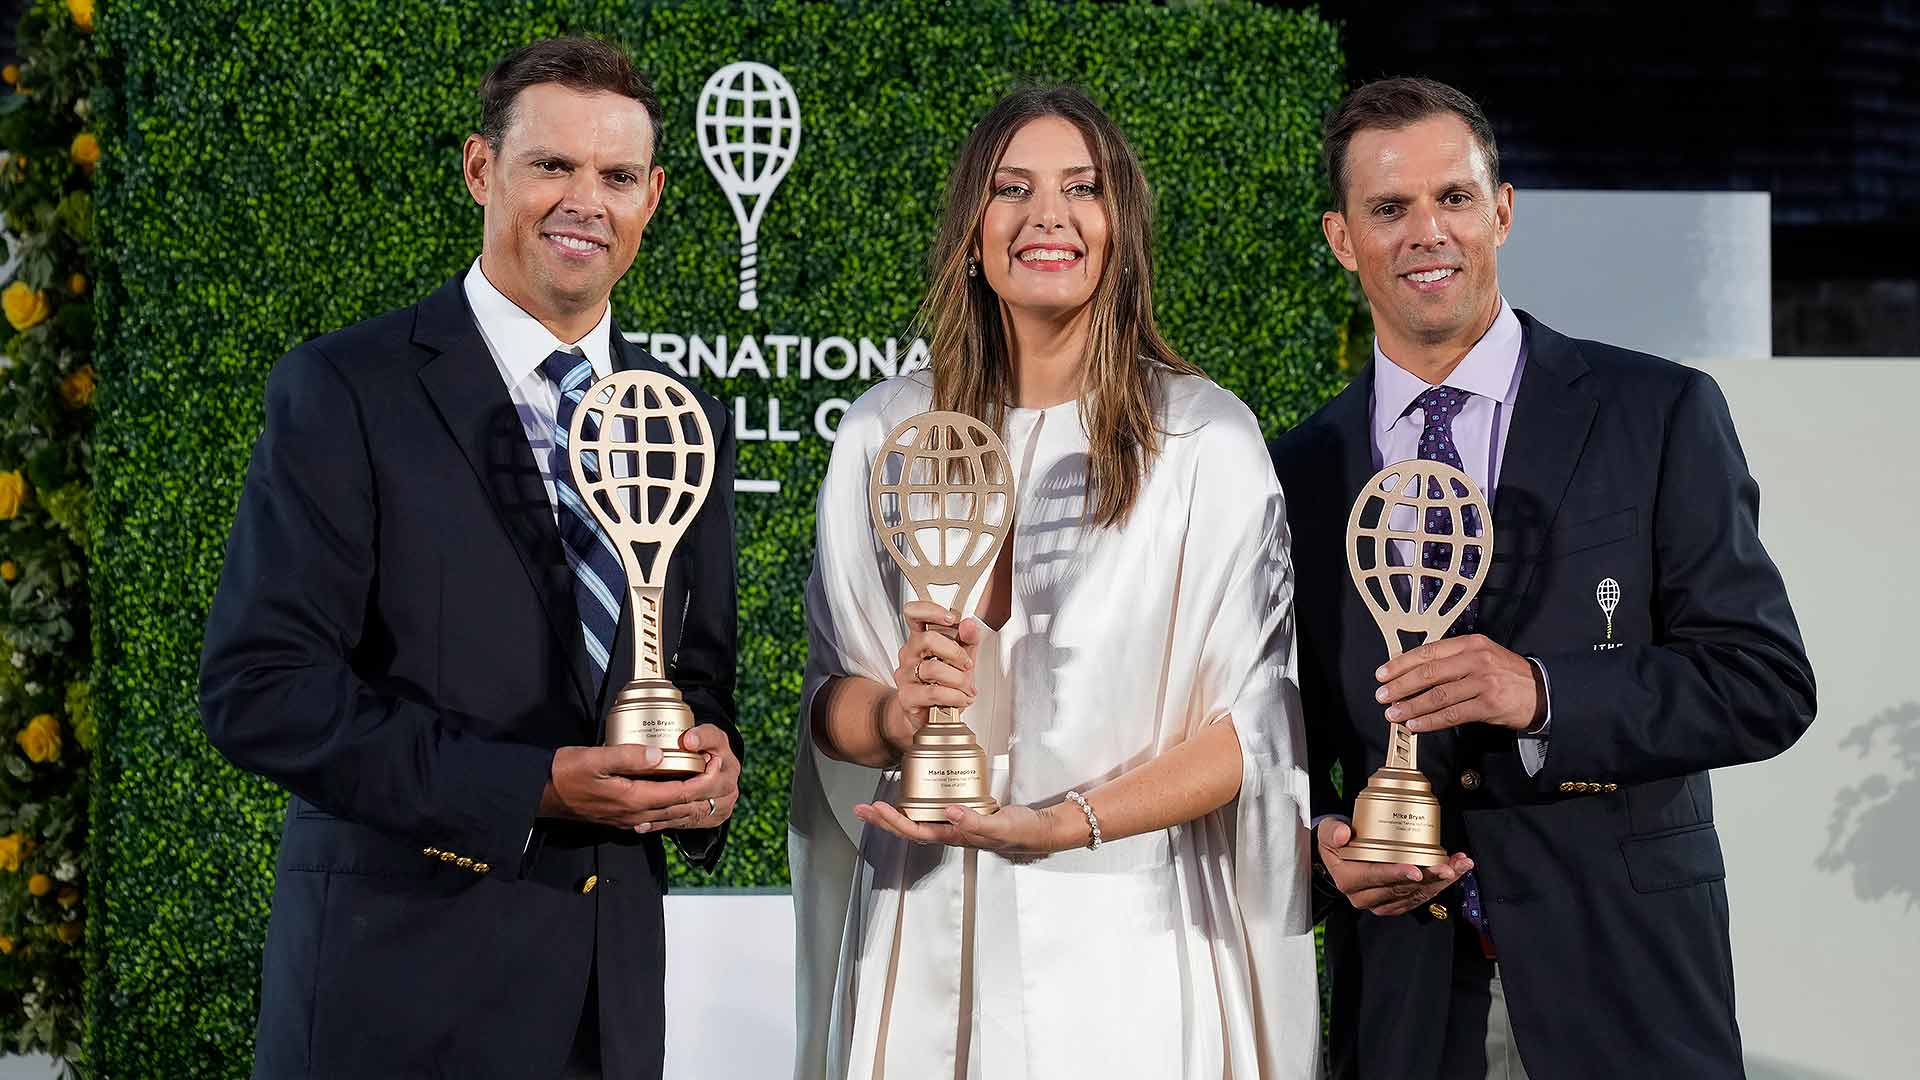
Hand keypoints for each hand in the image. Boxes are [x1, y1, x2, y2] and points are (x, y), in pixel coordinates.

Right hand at [539, 725, 739, 832]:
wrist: (542, 794)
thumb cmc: (566, 772)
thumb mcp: (594, 758)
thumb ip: (628, 756)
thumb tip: (660, 754)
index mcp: (633, 799)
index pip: (680, 792)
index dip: (702, 779)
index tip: (716, 761)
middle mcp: (636, 814)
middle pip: (681, 806)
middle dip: (704, 790)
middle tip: (719, 770)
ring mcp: (630, 820)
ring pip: (671, 815)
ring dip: (692, 802)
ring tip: (708, 783)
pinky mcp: (624, 818)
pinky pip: (658, 818)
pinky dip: (675, 810)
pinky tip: (679, 803)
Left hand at [852, 800, 1076, 854]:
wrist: (1038, 829)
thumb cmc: (1020, 832)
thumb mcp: (999, 826)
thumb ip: (975, 822)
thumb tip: (949, 813)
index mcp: (954, 836)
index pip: (916, 830)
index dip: (894, 821)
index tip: (877, 809)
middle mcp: (950, 830)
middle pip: (909, 827)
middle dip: (883, 819)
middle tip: (861, 809)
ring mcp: (954, 822)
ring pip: (917, 819)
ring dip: (894, 813)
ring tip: (874, 806)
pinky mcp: (962, 811)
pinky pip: (933, 808)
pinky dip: (917, 802)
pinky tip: (910, 794)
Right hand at [888, 601, 982, 751]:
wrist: (926, 715)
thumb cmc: (942, 684)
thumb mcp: (961, 659)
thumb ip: (968, 641)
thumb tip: (969, 624)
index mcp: (920, 639)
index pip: (914, 614)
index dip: (931, 610)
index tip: (952, 618)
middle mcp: (909, 654)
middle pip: (927, 639)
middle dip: (955, 652)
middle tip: (967, 665)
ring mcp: (905, 675)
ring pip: (933, 668)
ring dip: (958, 679)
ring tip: (966, 689)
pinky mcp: (907, 696)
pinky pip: (934, 692)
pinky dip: (954, 696)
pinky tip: (960, 699)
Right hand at [1317, 817, 1472, 916]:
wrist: (1339, 860)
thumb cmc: (1336, 845)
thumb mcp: (1326, 832)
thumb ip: (1331, 831)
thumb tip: (1342, 834)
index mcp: (1349, 880)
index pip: (1376, 877)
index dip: (1397, 873)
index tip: (1416, 868)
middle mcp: (1366, 897)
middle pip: (1402, 888)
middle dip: (1429, 877)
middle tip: (1448, 866)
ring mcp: (1382, 903)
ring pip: (1416, 894)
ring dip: (1441, 881)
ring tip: (1459, 865)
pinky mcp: (1396, 904)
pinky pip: (1421, 897)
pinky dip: (1440, 885)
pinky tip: (1455, 872)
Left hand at [1375, 633, 1545, 733]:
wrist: (1541, 691)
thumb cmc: (1505, 674)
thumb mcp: (1481, 655)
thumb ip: (1451, 658)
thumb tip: (1412, 670)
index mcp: (1470, 643)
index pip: (1428, 651)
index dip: (1402, 663)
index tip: (1383, 673)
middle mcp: (1476, 659)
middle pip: (1429, 673)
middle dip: (1400, 685)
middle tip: (1382, 695)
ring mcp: (1483, 682)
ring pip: (1438, 696)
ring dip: (1411, 706)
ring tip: (1394, 713)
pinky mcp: (1489, 705)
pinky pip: (1453, 715)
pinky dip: (1430, 721)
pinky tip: (1416, 725)